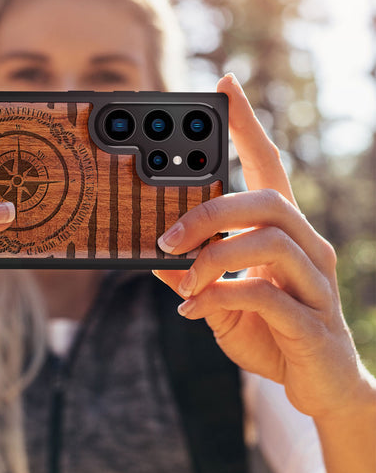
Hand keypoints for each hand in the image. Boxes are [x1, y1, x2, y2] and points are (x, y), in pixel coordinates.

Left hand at [153, 73, 371, 420]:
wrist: (319, 387)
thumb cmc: (269, 330)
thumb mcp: (220, 297)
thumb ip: (193, 274)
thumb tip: (153, 257)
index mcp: (283, 232)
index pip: (268, 165)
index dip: (248, 125)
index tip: (225, 85)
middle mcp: (307, 246)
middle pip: (266, 200)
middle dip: (210, 212)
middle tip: (165, 238)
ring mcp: (316, 283)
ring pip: (269, 241)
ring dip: (213, 256)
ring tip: (182, 278)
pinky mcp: (313, 322)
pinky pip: (265, 294)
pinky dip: (222, 296)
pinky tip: (196, 310)